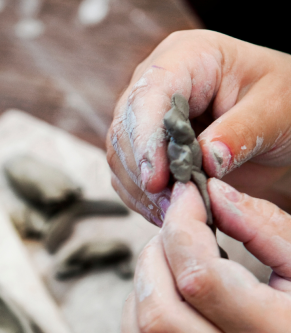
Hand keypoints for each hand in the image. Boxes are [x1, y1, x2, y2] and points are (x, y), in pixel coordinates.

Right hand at [107, 30, 290, 225]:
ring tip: (173, 213)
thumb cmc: (281, 100)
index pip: (149, 95)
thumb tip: (206, 162)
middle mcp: (154, 84)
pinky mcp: (142, 146)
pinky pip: (127, 176)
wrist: (278, 119)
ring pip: (120, 156)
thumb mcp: (274, 110)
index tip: (156, 179)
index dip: (146, 139)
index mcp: (185, 57)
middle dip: (142, 172)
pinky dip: (142, 199)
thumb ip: (240, 133)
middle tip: (170, 205)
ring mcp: (144, 116)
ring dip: (141, 190)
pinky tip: (167, 213)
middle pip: (125, 129)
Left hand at [122, 178, 290, 332]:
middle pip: (159, 314)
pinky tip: (161, 302)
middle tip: (173, 234)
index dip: (181, 228)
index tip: (185, 197)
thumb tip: (211, 194)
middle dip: (152, 260)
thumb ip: (264, 226)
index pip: (199, 279)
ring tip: (167, 267)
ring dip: (139, 295)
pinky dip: (135, 328)